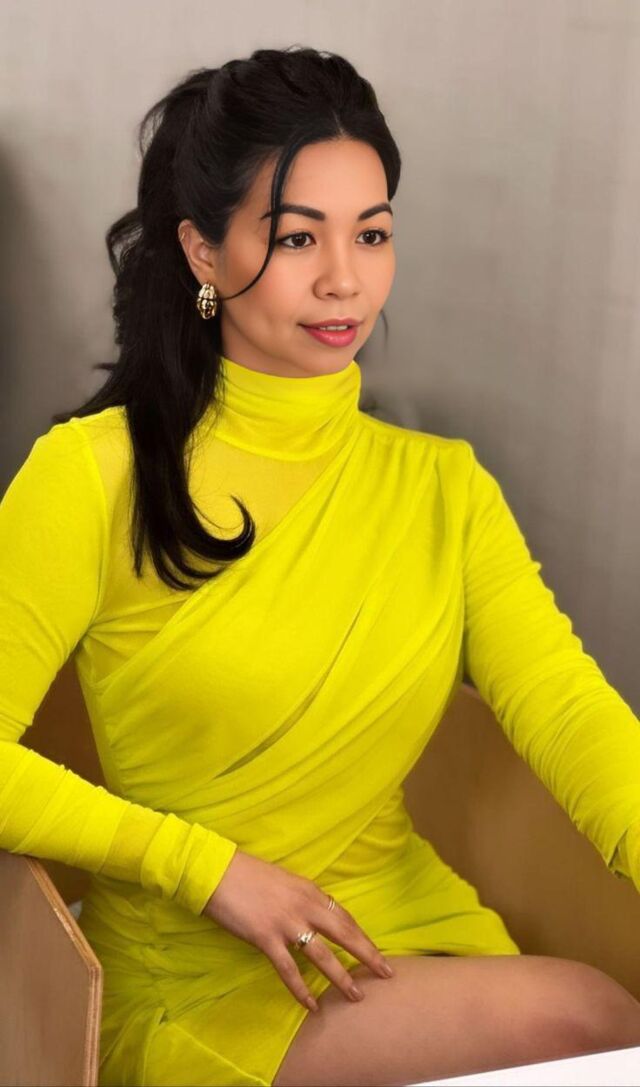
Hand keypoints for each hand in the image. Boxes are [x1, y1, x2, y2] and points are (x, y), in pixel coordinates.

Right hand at [201, 848, 393, 1010]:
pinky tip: (312, 1005)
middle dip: (368, 954)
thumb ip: (300, 898)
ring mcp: (287, 923)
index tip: (376, 950)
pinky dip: (301, 990)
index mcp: (309, 890)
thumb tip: (312, 915)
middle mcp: (304, 906)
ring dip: (342, 978)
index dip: (361, 934)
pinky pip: (289, 970)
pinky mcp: (266, 938)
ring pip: (323, 956)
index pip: (343, 916)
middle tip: (387, 973)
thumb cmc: (246, 873)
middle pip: (345, 933)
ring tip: (357, 996)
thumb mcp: (283, 881)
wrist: (216, 871)